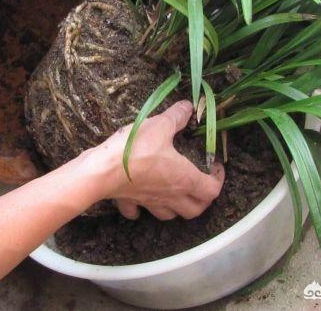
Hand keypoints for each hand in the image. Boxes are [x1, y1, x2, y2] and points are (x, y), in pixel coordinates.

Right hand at [98, 100, 224, 220]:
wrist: (102, 170)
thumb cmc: (136, 149)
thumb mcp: (160, 125)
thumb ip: (177, 116)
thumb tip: (189, 106)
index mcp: (184, 179)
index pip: (212, 190)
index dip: (218, 179)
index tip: (216, 167)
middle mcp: (171, 195)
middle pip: (195, 210)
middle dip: (202, 200)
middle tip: (200, 184)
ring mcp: (150, 202)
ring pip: (170, 215)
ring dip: (177, 207)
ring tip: (176, 194)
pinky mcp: (130, 202)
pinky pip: (138, 212)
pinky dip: (143, 210)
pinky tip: (142, 201)